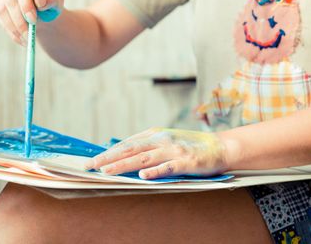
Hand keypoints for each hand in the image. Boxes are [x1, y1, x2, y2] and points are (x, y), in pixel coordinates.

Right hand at [0, 0, 64, 45]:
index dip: (25, 4)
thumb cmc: (52, 3)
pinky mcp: (0, 6)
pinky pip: (2, 20)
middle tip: (29, 35)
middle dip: (19, 20)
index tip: (33, 20)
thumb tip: (38, 0)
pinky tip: (22, 41)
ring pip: (2, 10)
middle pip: (10, 0)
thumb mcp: (57, 0)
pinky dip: (12, 32)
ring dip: (14, 28)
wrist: (45, 12)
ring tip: (27, 40)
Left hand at [85, 128, 228, 179]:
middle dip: (109, 158)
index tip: (92, 160)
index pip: (127, 144)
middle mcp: (162, 140)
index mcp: (155, 134)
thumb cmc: (191, 145)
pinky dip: (155, 171)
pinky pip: (169, 167)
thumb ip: (148, 146)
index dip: (109, 152)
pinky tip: (142, 176)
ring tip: (107, 171)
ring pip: (144, 158)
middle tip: (90, 166)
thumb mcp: (166, 140)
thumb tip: (123, 153)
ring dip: (124, 165)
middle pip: (131, 150)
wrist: (220, 146)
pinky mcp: (187, 162)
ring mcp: (174, 150)